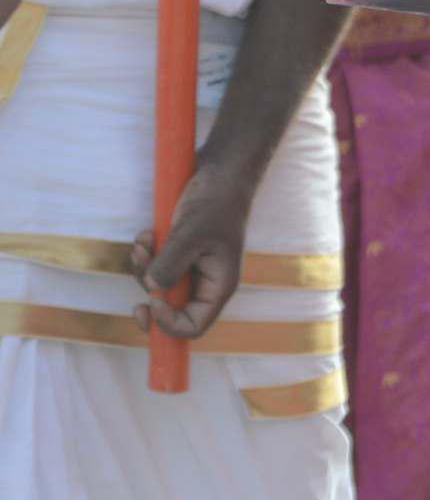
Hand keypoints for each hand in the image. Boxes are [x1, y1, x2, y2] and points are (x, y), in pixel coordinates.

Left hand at [134, 153, 261, 340]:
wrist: (220, 172)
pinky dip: (145, 254)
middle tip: (140, 274)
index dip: (168, 323)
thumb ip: (170, 264)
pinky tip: (147, 234)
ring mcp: (191, 268)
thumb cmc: (215, 202)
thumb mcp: (192, 233)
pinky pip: (153, 266)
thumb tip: (149, 289)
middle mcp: (205, 283)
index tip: (150, 302)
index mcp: (219, 286)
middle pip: (170, 309)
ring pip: (156, 286)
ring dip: (142, 267)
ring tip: (142, 242)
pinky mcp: (178, 254)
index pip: (193, 326)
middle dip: (149, 291)